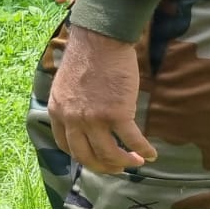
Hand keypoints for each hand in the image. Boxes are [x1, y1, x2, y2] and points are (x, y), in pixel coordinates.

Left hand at [48, 24, 156, 173]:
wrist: (100, 40)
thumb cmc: (87, 57)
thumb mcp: (65, 85)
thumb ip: (70, 104)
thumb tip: (81, 117)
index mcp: (58, 111)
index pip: (65, 144)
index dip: (81, 155)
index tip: (94, 158)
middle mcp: (72, 119)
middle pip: (85, 156)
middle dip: (103, 166)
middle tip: (117, 168)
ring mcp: (94, 119)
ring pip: (109, 154)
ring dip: (125, 162)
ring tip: (137, 162)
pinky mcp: (117, 114)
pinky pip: (132, 141)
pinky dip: (144, 150)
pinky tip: (152, 154)